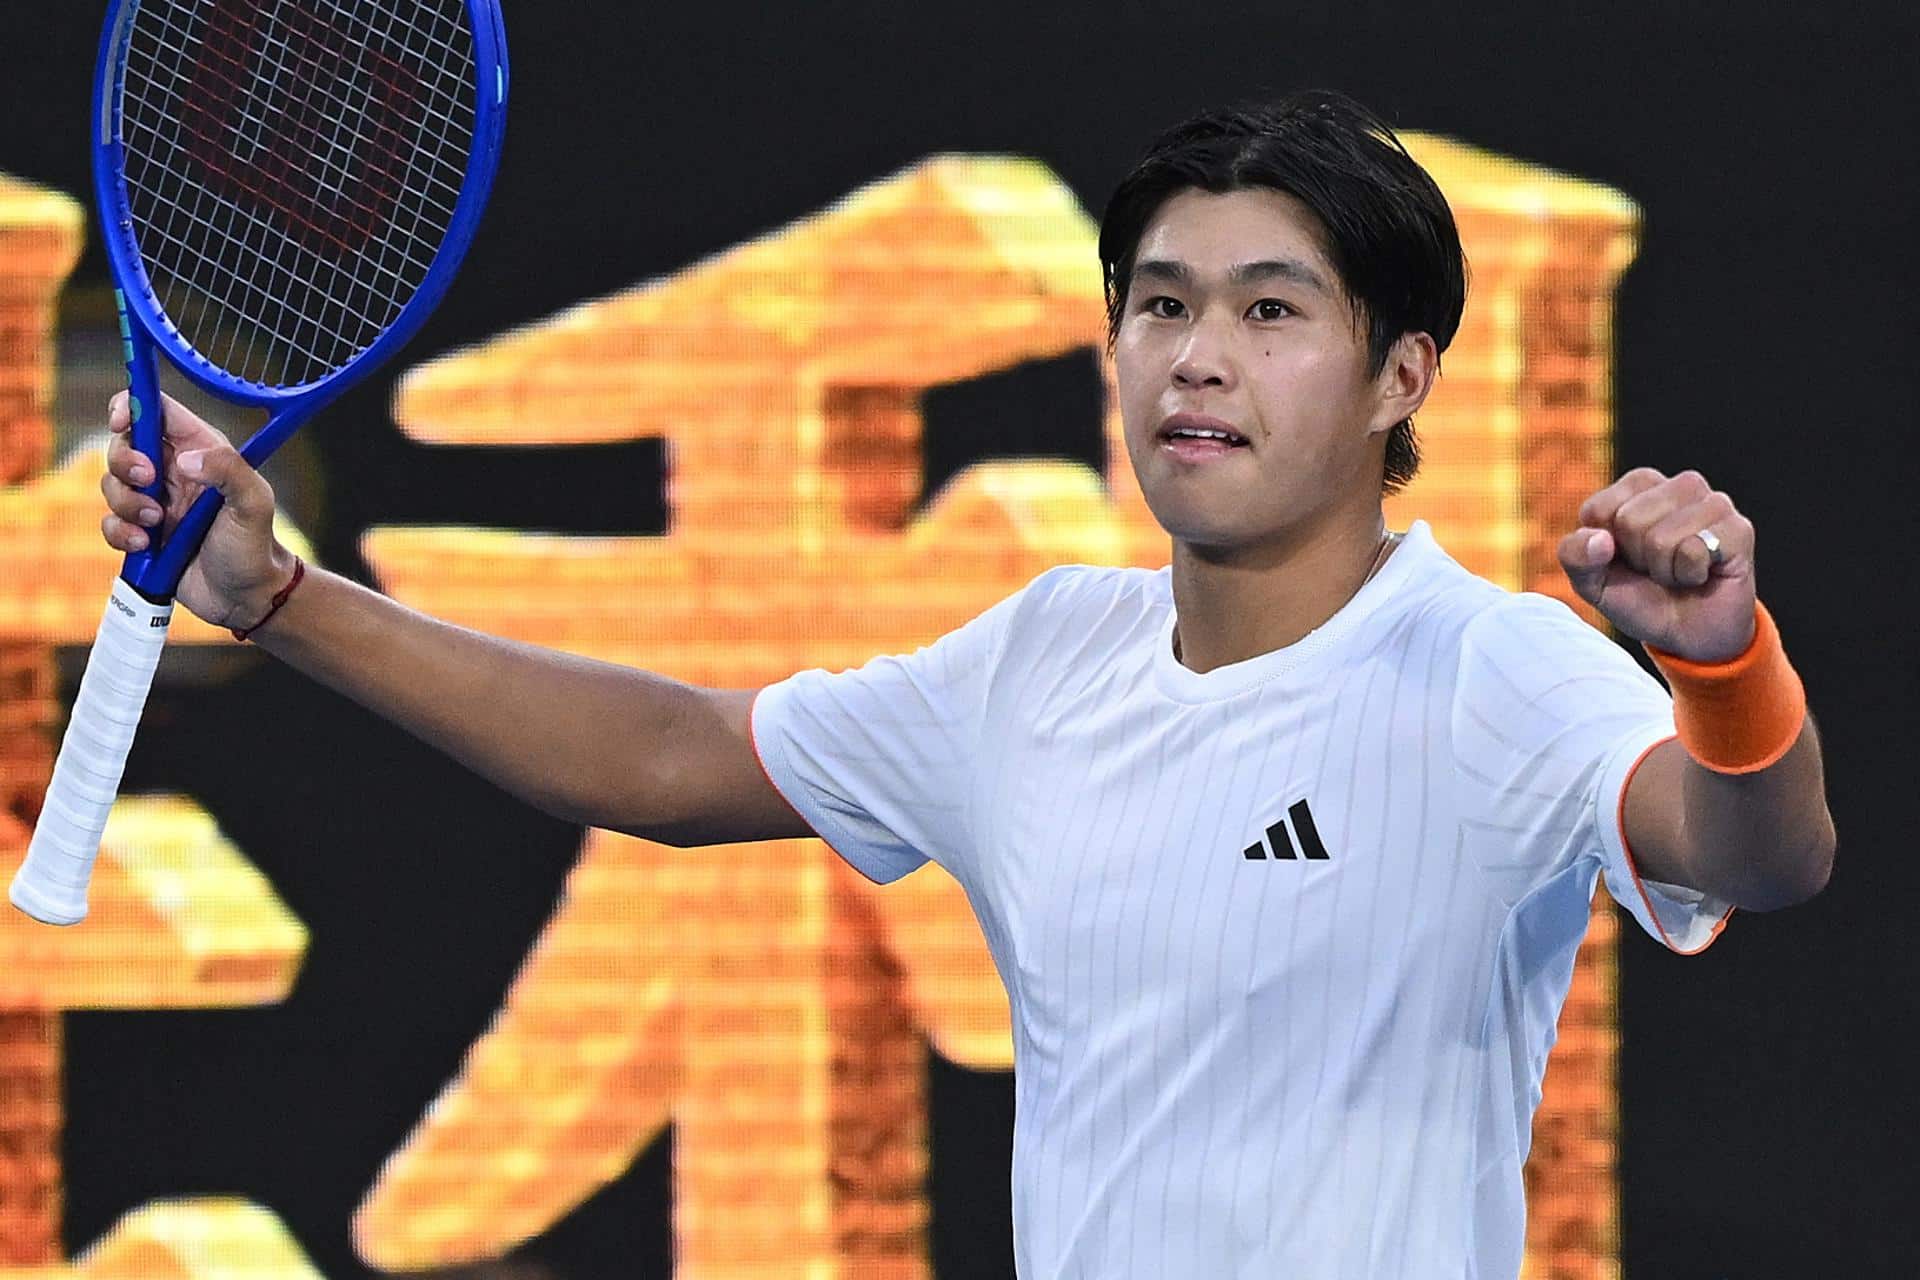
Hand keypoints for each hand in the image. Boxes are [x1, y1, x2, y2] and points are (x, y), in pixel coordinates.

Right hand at [100, 391, 294, 630]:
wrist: (247, 597)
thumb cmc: (255, 546)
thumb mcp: (254, 504)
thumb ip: (229, 471)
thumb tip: (186, 459)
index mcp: (200, 451)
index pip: (156, 409)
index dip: (131, 405)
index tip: (121, 421)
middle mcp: (173, 471)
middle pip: (123, 444)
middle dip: (125, 462)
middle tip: (149, 482)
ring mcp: (153, 502)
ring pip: (111, 484)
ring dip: (126, 503)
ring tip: (156, 524)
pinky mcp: (140, 532)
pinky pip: (109, 522)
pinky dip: (120, 533)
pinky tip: (146, 546)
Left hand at [1558, 467, 1756, 662]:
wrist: (1689, 635)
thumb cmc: (1639, 598)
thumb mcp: (1592, 582)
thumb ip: (1575, 556)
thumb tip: (1599, 540)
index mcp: (1639, 486)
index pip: (1598, 510)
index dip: (1602, 549)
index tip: (1623, 560)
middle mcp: (1679, 486)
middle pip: (1628, 521)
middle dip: (1636, 559)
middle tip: (1656, 570)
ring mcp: (1713, 503)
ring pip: (1661, 537)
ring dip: (1664, 569)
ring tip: (1678, 572)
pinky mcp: (1738, 528)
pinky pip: (1693, 551)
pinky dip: (1689, 575)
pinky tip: (1702, 575)